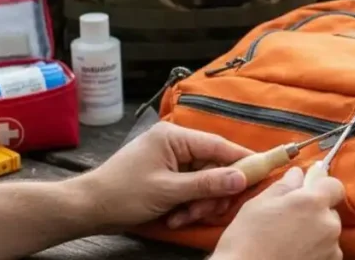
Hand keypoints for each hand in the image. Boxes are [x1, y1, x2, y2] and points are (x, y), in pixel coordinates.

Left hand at [67, 121, 252, 233]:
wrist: (89, 208)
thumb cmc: (123, 194)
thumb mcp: (169, 191)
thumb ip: (207, 184)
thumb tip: (241, 178)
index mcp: (175, 137)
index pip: (219, 146)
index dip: (243, 159)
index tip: (265, 169)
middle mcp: (176, 144)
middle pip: (214, 167)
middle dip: (210, 193)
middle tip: (201, 211)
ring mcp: (172, 160)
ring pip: (204, 181)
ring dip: (197, 203)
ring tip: (180, 217)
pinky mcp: (168, 175)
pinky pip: (191, 188)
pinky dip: (187, 204)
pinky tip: (174, 217)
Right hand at [210, 166, 345, 259]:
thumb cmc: (246, 242)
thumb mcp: (258, 205)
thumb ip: (284, 186)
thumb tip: (298, 174)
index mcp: (312, 202)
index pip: (334, 185)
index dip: (321, 186)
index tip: (307, 190)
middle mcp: (329, 225)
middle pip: (329, 211)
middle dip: (314, 212)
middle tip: (288, 220)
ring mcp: (331, 250)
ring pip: (328, 234)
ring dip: (314, 234)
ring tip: (287, 242)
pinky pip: (327, 253)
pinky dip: (315, 252)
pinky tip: (292, 255)